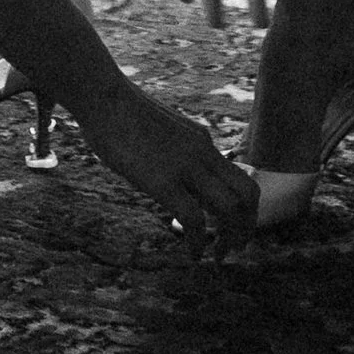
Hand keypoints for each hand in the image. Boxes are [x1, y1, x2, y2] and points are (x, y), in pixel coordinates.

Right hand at [80, 72, 257, 244]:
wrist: (105, 96)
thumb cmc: (122, 113)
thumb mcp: (162, 132)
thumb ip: (175, 151)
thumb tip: (171, 170)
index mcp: (203, 141)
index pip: (239, 177)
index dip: (243, 208)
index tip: (229, 228)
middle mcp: (204, 152)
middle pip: (248, 193)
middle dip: (247, 226)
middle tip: (233, 248)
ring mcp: (186, 166)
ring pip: (231, 207)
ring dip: (229, 239)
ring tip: (216, 257)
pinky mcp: (164, 180)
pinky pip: (194, 219)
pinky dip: (198, 243)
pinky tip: (192, 255)